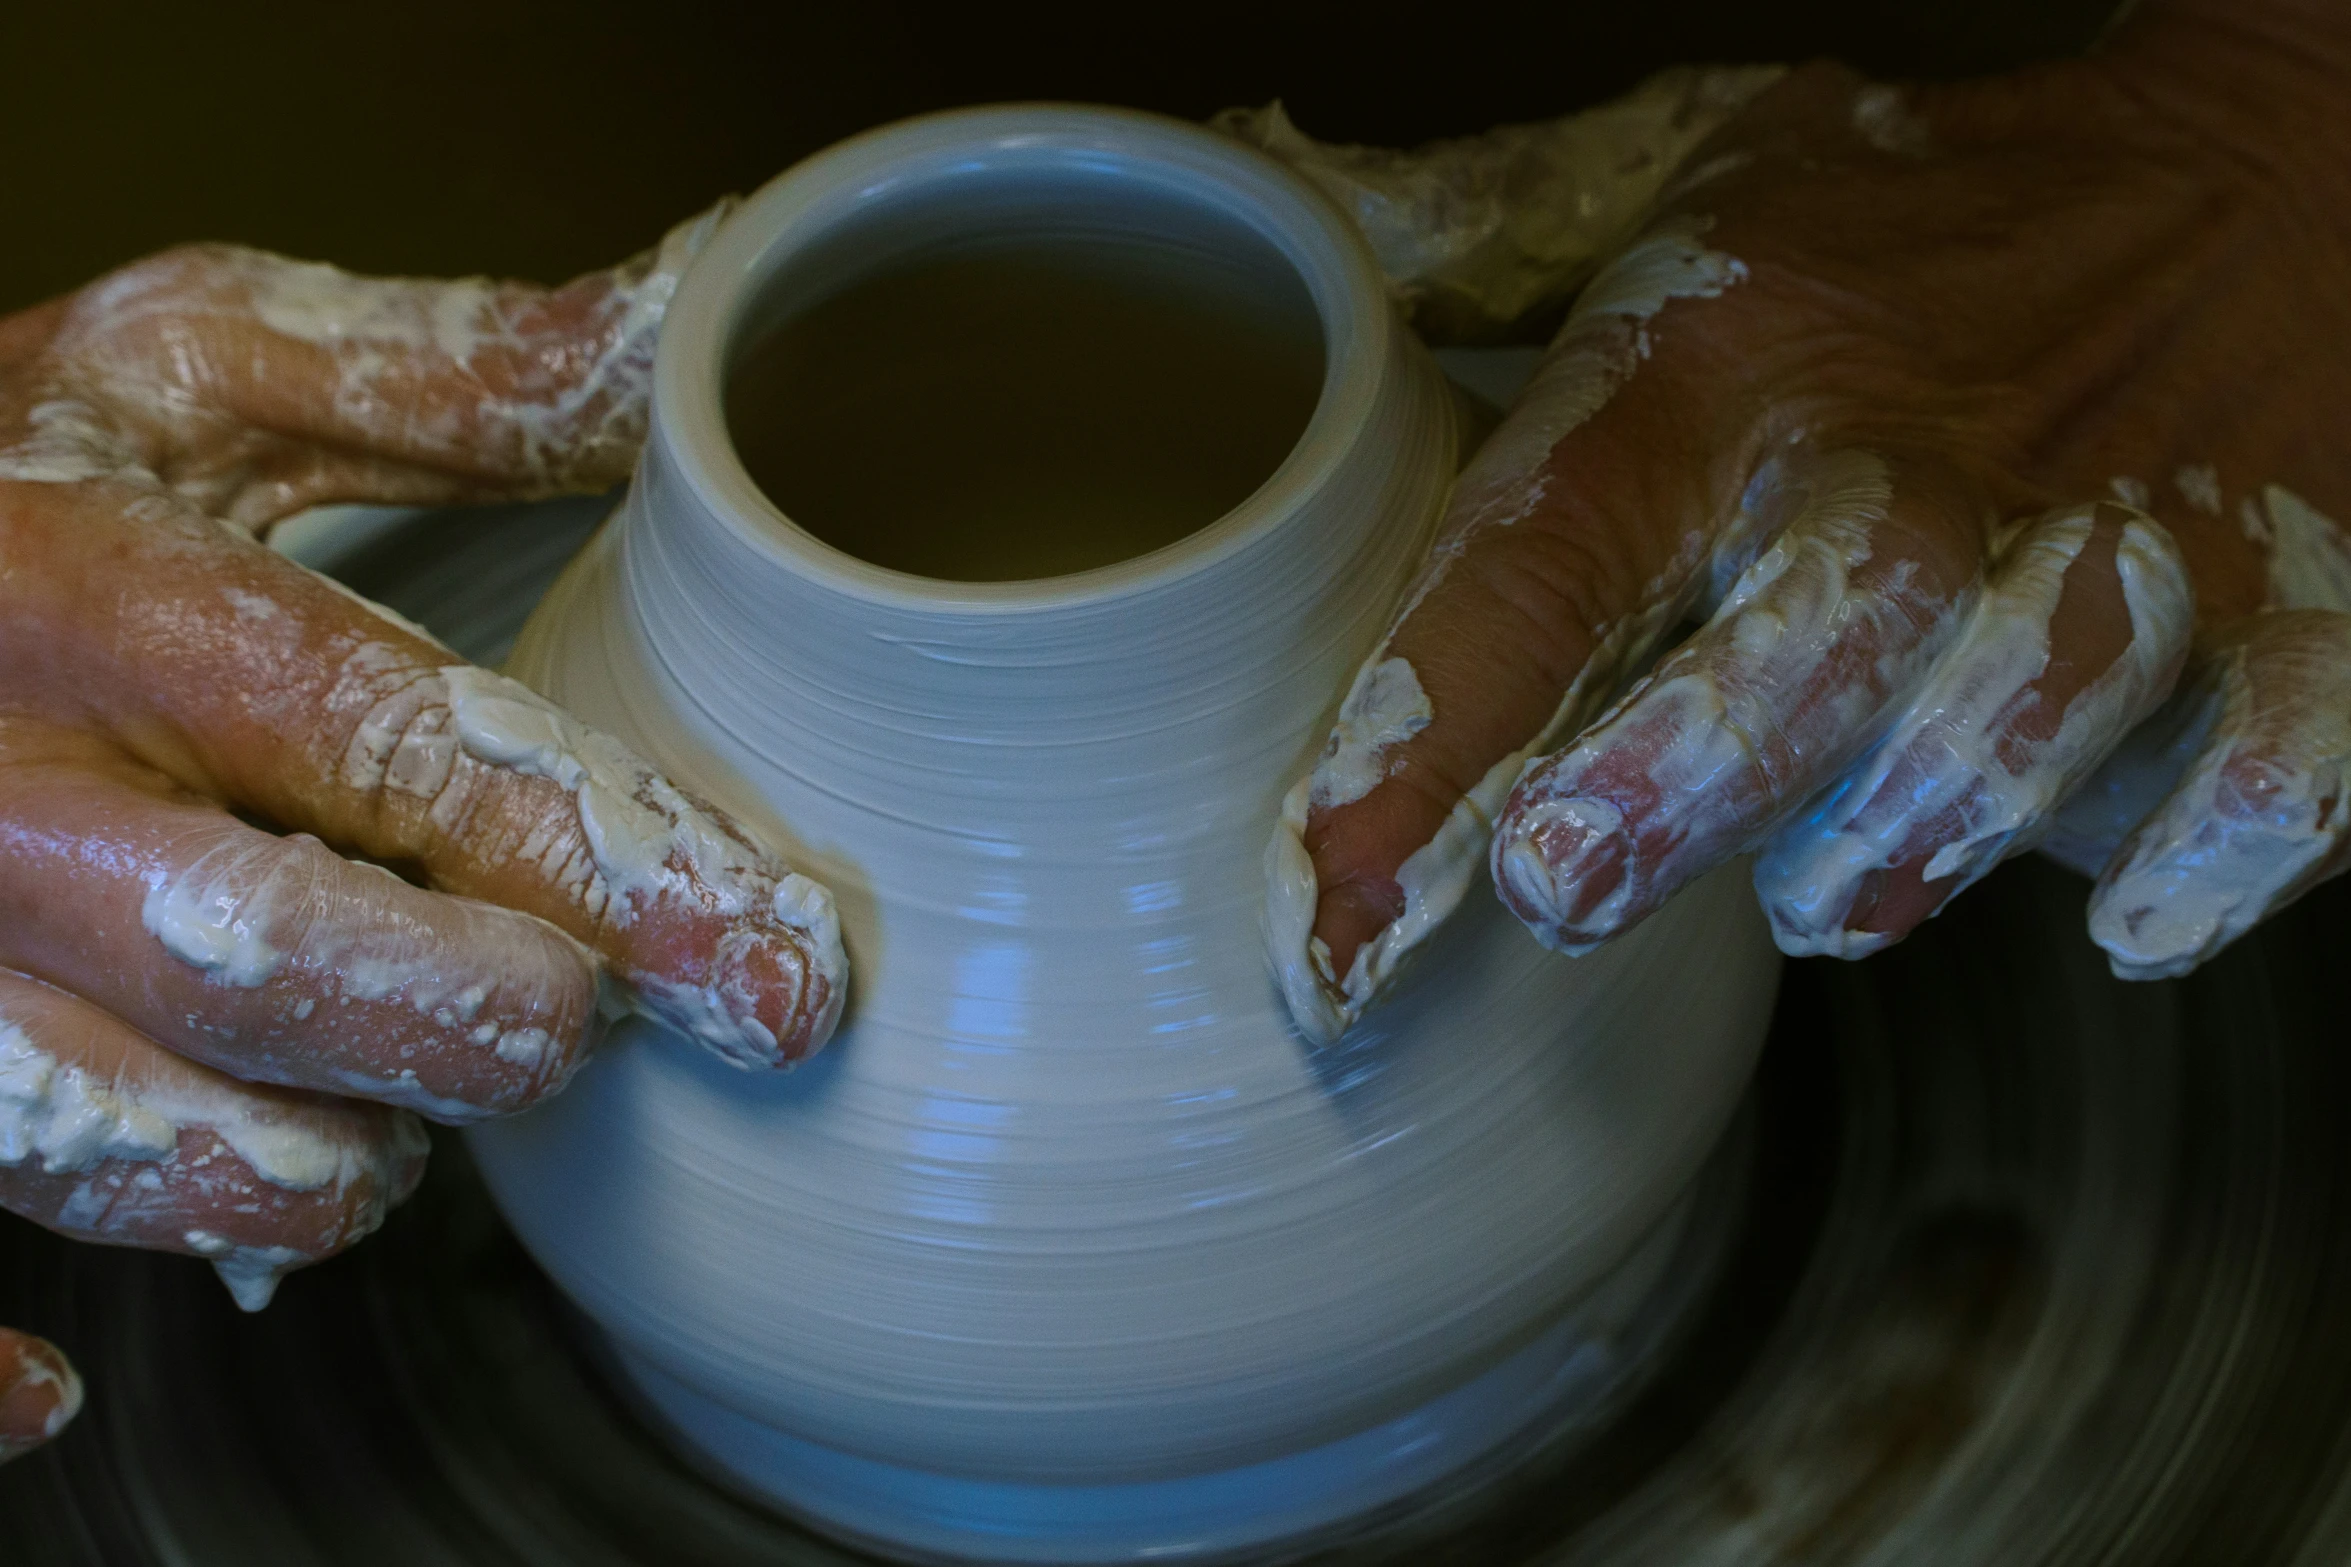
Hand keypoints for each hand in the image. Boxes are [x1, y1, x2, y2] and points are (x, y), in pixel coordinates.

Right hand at [0, 210, 844, 1453]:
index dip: (611, 872)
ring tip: (399, 1109)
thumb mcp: (194, 379)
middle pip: (274, 965)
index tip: (780, 974)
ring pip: (139, 1140)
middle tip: (579, 1025)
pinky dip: (9, 1349)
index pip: (394, 748)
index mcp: (97, 603)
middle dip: (481, 1025)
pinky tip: (84, 1366)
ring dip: (318, 1157)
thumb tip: (716, 304)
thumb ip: (456, 377)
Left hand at [1253, 0, 2350, 1039]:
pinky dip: (2222, 843)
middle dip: (1684, 773)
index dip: (1430, 719)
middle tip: (1567, 882)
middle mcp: (1919, 454)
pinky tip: (2133, 913)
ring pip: (2036, 692)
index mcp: (1732, 364)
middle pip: (1814, 625)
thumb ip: (1473, 226)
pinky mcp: (2302, 597)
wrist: (2257, 172)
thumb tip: (1257, 184)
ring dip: (1926, 819)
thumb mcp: (1685, 176)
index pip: (1552, 543)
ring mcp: (2129, 526)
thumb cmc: (1914, 225)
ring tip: (1834, 895)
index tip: (1329, 876)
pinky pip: (2287, 745)